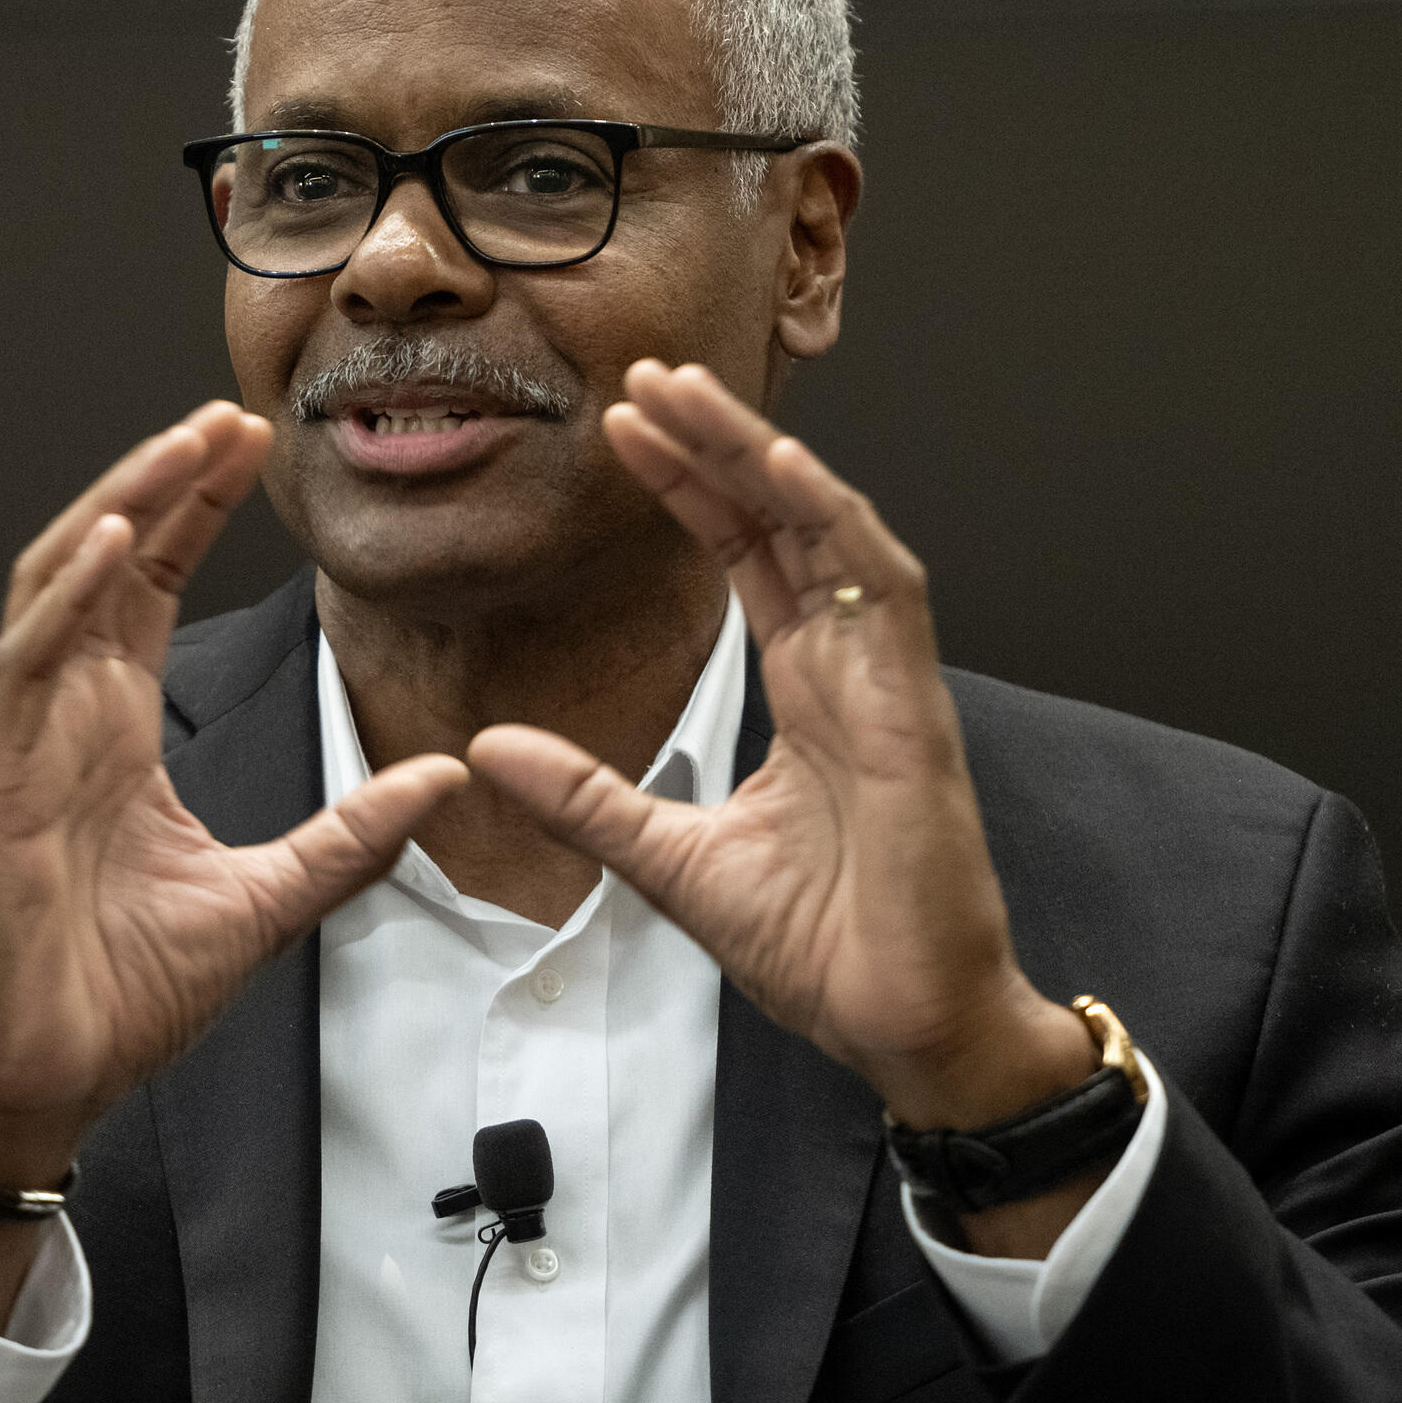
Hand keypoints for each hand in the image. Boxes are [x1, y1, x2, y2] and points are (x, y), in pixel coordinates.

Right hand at [0, 402, 467, 1188]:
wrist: (44, 1080)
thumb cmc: (120, 991)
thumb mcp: (267, 901)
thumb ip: (350, 837)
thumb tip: (444, 779)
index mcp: (116, 732)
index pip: (154, 588)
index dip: (197, 510)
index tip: (250, 446)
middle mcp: (65, 717)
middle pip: (109, 559)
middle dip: (168, 479)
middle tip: (232, 413)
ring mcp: (24, 742)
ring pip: (61, 582)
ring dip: (124, 504)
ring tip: (184, 442)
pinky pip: (26, 663)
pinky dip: (68, 593)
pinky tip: (119, 539)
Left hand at [468, 362, 1094, 1136]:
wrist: (903, 1027)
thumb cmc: (825, 947)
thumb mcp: (670, 863)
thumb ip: (585, 798)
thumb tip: (487, 748)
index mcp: (806, 691)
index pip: (744, 556)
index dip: (689, 487)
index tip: (622, 430)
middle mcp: (850, 670)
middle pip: (781, 522)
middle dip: (715, 443)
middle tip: (646, 375)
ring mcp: (887, 685)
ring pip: (828, 532)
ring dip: (762, 456)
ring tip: (694, 395)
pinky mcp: (914, 717)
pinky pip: (883, 594)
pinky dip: (835, 525)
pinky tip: (783, 470)